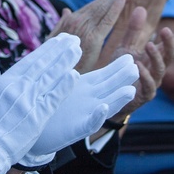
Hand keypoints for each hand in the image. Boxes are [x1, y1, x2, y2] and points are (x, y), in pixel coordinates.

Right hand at [0, 34, 80, 173]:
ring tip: (77, 50)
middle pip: (42, 64)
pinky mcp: (37, 116)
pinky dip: (64, 86)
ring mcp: (28, 100)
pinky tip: (74, 75)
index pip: (30, 61)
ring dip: (65, 62)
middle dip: (59, 50)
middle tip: (73, 39)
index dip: (46, 50)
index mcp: (5, 81)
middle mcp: (17, 87)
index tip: (58, 41)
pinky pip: (54, 98)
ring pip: (50, 77)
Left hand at [19, 54, 137, 166]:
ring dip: (118, 99)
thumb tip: (72, 43)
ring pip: (106, 105)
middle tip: (136, 68)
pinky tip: (103, 107)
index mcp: (85, 88)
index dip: (116, 67)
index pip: (105, 75)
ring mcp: (85, 115)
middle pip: (110, 88)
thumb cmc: (48, 104)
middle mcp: (89, 101)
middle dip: (123, 79)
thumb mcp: (61, 82)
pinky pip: (89, 123)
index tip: (130, 57)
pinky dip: (97, 116)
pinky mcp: (76, 130)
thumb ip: (70, 68)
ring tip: (130, 91)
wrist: (36, 130)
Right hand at [50, 0, 139, 72]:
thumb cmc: (57, 61)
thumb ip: (63, 25)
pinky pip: (107, 20)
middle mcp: (76, 21)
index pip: (94, 6)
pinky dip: (115, 8)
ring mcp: (84, 28)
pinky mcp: (92, 38)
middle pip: (102, 4)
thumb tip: (66, 10)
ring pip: (106, 8)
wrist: (56, 77)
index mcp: (70, 21)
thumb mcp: (58, 41)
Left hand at [117, 22, 173, 115]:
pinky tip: (139, 66)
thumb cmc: (121, 72)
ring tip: (149, 45)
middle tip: (165, 30)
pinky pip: (148, 85)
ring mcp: (153, 83)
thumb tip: (141, 8)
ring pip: (160, 69)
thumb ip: (134, 31)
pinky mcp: (144, 95)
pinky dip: (144, 75)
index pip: (173, 45)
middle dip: (170, 43)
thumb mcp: (125, 48)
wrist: (110, 96)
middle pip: (170, 55)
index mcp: (155, 58)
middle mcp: (157, 70)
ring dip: (156, 57)